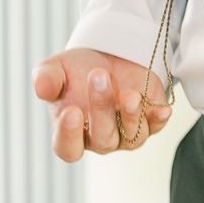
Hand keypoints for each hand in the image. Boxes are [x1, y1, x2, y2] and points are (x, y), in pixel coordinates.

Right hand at [32, 47, 171, 161]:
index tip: (71, 111)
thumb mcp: (57, 68)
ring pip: (132, 138)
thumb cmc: (77, 69)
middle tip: (98, 76)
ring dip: (131, 117)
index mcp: (72, 131)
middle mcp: (100, 137)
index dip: (69, 135)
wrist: (106, 54)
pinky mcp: (149, 117)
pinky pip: (156, 126)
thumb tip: (41, 88)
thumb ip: (46, 78)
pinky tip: (162, 110)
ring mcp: (126, 130)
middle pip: (103, 139)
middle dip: (101, 109)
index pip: (68, 148)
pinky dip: (159, 119)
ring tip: (130, 95)